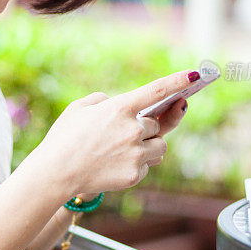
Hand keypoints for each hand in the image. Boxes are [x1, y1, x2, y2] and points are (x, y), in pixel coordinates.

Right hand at [31, 71, 193, 200]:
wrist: (54, 173)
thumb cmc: (64, 137)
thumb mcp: (79, 108)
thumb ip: (103, 100)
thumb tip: (119, 103)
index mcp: (119, 108)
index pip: (156, 90)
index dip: (178, 81)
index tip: (196, 74)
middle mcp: (132, 130)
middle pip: (156, 126)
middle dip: (145, 129)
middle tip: (121, 135)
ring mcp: (135, 154)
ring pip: (159, 146)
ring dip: (147, 146)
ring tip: (119, 151)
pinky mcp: (135, 174)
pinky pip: (148, 165)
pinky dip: (137, 164)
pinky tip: (114, 165)